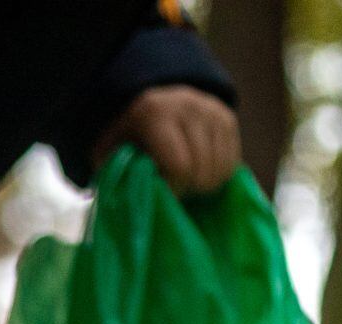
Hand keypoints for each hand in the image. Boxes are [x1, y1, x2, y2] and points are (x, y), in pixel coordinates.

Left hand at [97, 86, 240, 196]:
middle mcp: (188, 106)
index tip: (162, 192)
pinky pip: (231, 161)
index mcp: (155, 113)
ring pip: (220, 168)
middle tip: (175, 189)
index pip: (179, 166)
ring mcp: (211, 110)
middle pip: (202, 170)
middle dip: (189, 188)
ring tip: (186, 181)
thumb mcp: (110, 152)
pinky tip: (200, 172)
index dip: (173, 188)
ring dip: (204, 185)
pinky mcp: (227, 118)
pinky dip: (218, 175)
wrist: (150, 103)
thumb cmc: (127, 138)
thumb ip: (118, 174)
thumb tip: (139, 201)